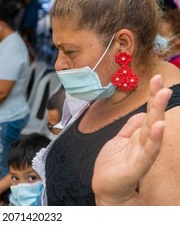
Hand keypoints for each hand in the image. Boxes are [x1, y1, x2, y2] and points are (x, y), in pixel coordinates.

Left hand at [92, 75, 171, 204]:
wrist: (106, 188)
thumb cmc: (113, 165)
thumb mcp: (119, 140)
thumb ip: (130, 128)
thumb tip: (141, 113)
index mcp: (138, 136)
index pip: (146, 113)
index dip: (151, 97)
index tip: (155, 79)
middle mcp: (143, 143)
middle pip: (151, 118)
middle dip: (156, 100)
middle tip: (162, 83)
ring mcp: (141, 154)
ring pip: (151, 131)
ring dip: (157, 112)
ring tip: (162, 95)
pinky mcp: (137, 166)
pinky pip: (147, 151)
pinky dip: (154, 138)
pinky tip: (159, 126)